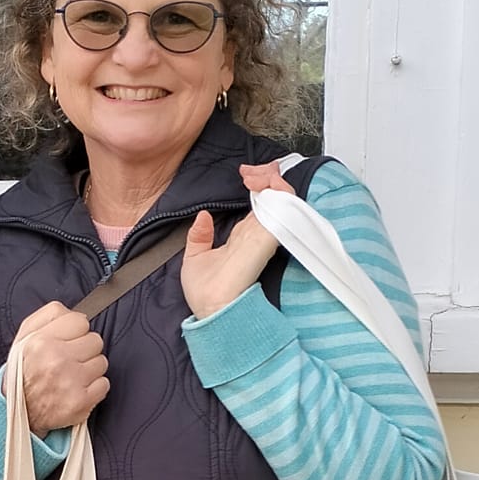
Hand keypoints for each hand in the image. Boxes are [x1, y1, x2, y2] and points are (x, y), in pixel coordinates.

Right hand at [11, 299, 107, 432]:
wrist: (20, 411)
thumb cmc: (24, 371)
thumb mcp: (25, 335)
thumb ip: (50, 315)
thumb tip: (77, 313)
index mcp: (41, 341)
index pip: (80, 321)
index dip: (76, 331)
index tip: (68, 341)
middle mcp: (56, 359)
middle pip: (95, 341)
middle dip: (85, 350)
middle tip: (71, 360)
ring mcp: (71, 382)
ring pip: (101, 362)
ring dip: (90, 369)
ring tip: (73, 376)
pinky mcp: (81, 402)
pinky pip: (104, 384)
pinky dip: (94, 388)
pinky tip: (78, 389)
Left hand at [178, 163, 294, 318]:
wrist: (211, 309)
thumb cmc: (205, 293)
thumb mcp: (194, 258)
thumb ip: (199, 236)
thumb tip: (202, 216)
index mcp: (244, 238)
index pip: (260, 206)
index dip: (258, 185)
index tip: (246, 173)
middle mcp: (257, 235)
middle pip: (273, 198)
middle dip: (266, 176)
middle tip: (250, 170)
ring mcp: (265, 235)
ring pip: (282, 199)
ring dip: (272, 179)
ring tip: (257, 172)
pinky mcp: (268, 238)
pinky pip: (284, 209)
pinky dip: (279, 191)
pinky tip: (267, 180)